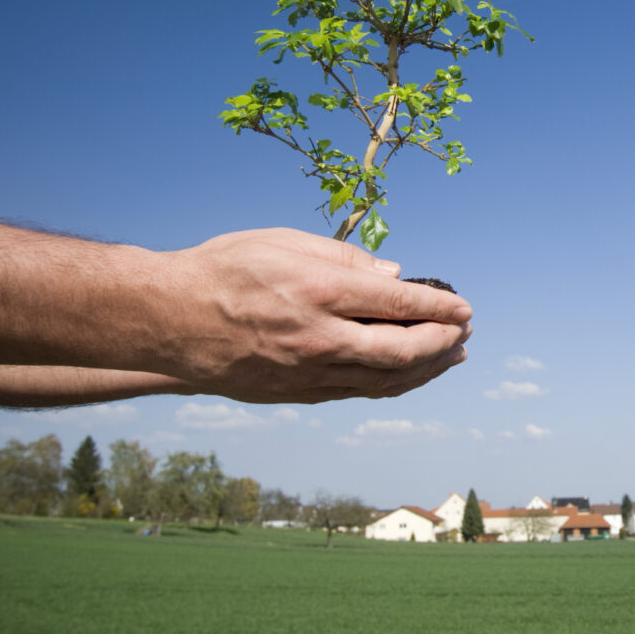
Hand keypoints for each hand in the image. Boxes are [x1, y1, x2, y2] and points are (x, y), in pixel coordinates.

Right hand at [158, 228, 471, 402]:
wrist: (168, 318)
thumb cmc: (224, 269)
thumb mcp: (284, 241)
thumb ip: (345, 258)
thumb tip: (394, 278)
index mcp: (319, 291)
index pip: (398, 306)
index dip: (439, 308)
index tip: (464, 307)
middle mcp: (319, 337)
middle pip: (402, 350)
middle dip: (443, 343)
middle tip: (466, 332)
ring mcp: (308, 372)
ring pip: (384, 379)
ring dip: (427, 370)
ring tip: (453, 357)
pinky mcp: (295, 394)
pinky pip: (358, 392)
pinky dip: (392, 385)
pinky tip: (410, 376)